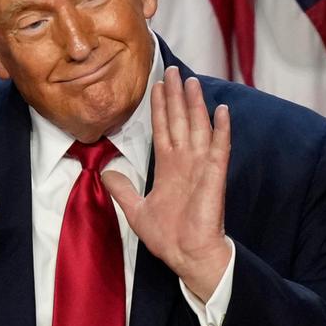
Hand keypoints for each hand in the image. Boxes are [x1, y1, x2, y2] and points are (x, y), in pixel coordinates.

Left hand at [102, 66, 231, 301]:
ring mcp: (200, 166)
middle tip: (173, 70)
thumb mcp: (135, 209)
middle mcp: (184, 161)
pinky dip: (220, 129)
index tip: (157, 85)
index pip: (162, 128)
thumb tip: (105, 172)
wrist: (186, 255)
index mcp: (168, 167)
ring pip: (197, 127)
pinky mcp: (213, 176)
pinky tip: (220, 110)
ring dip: (195, 104)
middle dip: (176, 96)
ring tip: (192, 81)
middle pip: (179, 121)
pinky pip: (218, 148)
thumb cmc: (167, 236)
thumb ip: (122, 189)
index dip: (159, 107)